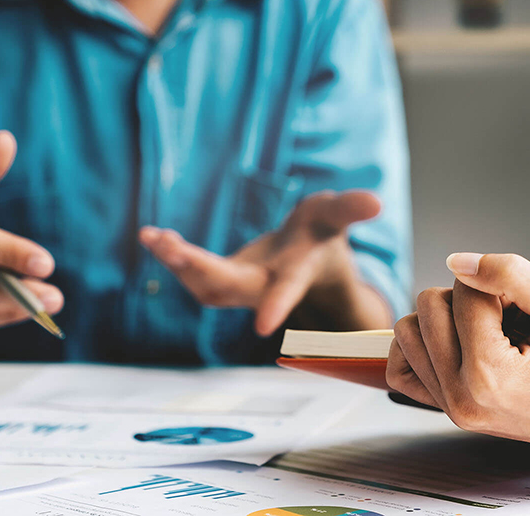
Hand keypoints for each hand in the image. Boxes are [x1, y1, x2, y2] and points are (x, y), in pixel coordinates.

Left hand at [139, 191, 392, 336]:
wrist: (302, 262)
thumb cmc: (318, 236)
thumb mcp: (335, 215)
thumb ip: (350, 208)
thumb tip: (376, 202)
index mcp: (294, 273)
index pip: (287, 289)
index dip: (278, 305)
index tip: (262, 327)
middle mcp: (263, 286)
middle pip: (229, 286)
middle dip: (200, 268)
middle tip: (170, 246)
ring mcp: (239, 287)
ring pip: (205, 286)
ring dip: (178, 264)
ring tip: (154, 237)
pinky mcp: (220, 280)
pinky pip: (192, 275)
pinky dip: (172, 258)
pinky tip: (153, 238)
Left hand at [387, 252, 529, 466]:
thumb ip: (509, 273)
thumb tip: (455, 261)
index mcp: (489, 375)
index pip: (463, 292)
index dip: (498, 285)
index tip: (527, 308)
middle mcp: (461, 397)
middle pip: (428, 307)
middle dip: (468, 298)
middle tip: (509, 318)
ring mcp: (451, 409)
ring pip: (408, 332)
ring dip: (444, 319)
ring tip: (488, 332)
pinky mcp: (447, 412)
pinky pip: (402, 369)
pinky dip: (421, 346)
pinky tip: (456, 342)